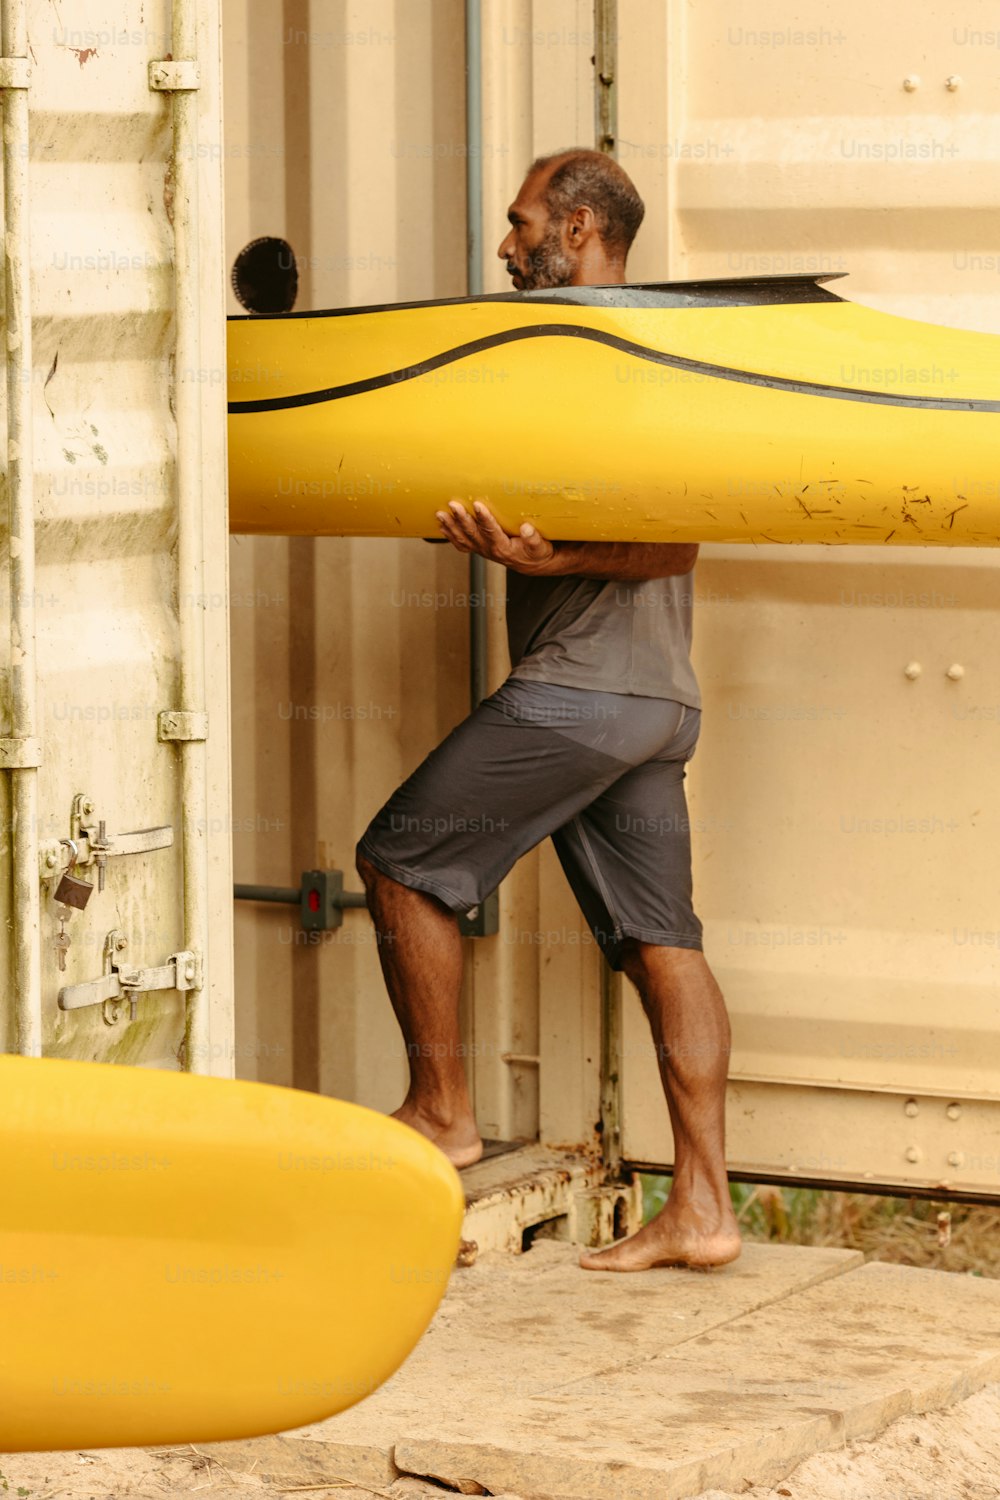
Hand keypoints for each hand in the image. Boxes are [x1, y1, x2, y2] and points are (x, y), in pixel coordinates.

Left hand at [435, 499, 555, 573]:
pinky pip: (460, 543)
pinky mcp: (478, 548)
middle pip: (472, 533)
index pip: (491, 531)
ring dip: (450, 526)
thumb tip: (526, 528)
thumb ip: (533, 539)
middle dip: (461, 519)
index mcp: (503, 548)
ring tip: (440, 514)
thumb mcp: (540, 547)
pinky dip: (450, 534)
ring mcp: (481, 549)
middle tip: (453, 505)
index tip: (477, 505)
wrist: (531, 564)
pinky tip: (442, 525)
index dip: (484, 518)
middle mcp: (489, 549)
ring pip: (462, 538)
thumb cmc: (536, 552)